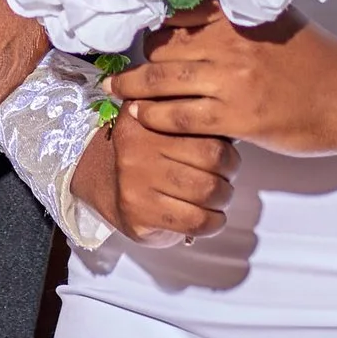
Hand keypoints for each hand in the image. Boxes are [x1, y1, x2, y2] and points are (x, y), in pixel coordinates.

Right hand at [71, 103, 234, 243]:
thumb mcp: (160, 122)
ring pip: (207, 190)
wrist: (100, 182)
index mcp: (145, 114)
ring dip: (223, 198)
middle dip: (230, 172)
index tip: (226, 154)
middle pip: (212, 158)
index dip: (227, 145)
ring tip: (219, 197)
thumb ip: (190, 118)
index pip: (205, 127)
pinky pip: (194, 220)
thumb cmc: (147, 153)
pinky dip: (213, 222)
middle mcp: (136, 144)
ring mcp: (135, 180)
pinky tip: (212, 218)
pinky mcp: (138, 213)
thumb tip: (236, 125)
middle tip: (226, 177)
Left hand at [110, 9, 336, 156]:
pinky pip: (180, 116)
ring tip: (115, 89)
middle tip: (116, 64)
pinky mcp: (239, 115)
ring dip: (131, 86)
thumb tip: (193, 6)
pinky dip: (154, 116)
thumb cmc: (316, 59)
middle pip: (162, 44)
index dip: (149, 20)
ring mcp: (235, 78)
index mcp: (241, 12)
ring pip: (162, 80)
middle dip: (138, 56)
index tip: (128, 24)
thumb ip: (236, 13)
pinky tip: (142, 116)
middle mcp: (232, 39)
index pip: (177, 9)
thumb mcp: (276, 19)